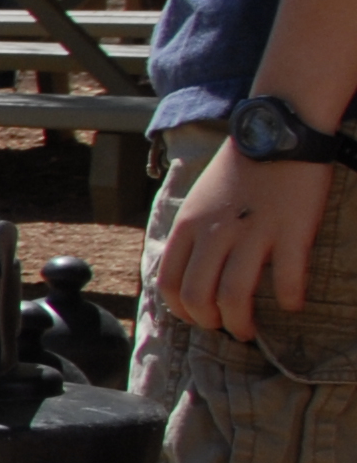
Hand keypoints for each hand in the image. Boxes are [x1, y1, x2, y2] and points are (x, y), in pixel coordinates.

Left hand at [164, 136, 336, 339]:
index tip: (196, 316)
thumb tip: (184, 270)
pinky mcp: (291, 231)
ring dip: (242, 323)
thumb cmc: (240, 167)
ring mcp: (253, 234)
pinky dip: (289, 299)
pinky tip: (292, 304)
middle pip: (198, 296)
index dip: (180, 309)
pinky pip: (287, 279)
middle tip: (224, 328)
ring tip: (250, 330)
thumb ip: (191, 234)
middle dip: (209, 322)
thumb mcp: (198, 199)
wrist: (277, 131)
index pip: (169, 282)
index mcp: (188, 225)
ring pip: (235, 296)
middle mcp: (214, 233)